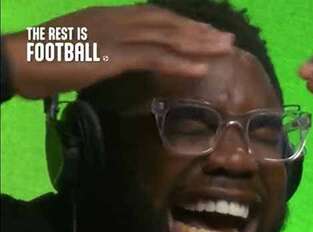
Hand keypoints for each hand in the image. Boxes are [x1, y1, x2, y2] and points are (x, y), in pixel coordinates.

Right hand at [3, 5, 233, 98]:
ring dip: (198, 44)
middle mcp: (116, 20)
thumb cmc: (43, 60)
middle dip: (198, 31)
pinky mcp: (113, 55)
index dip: (181, 25)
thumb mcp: (81, 50)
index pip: (154, 17)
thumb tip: (123, 62)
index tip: (204, 32)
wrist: (15, 61)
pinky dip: (180, 62)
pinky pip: (154, 57)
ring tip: (224, 49)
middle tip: (226, 38)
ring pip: (166, 37)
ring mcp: (115, 36)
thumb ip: (106, 51)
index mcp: (108, 17)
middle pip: (167, 23)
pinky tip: (201, 67)